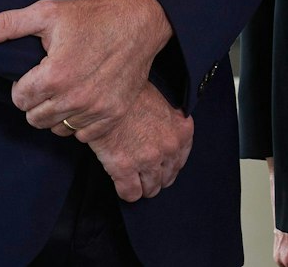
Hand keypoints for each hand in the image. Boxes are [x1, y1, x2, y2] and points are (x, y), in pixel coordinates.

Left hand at [0, 0, 172, 132]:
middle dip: (36, 101)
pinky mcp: (112, 116)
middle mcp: (75, 98)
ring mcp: (96, 110)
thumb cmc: (91, 16)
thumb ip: (5, 25)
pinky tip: (84, 97)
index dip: (23, 85)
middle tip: (49, 80)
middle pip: (35, 118)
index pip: (19, 99)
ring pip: (57, 128)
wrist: (139, 23)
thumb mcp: (46, 13)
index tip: (36, 72)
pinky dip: (79, 120)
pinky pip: (82, 134)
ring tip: (66, 88)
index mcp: (55, 75)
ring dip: (57, 113)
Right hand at [69, 82, 193, 199]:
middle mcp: (169, 148)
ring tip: (132, 178)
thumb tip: (164, 136)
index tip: (159, 165)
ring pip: (150, 189)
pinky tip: (121, 183)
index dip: (167, 165)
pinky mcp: (125, 168)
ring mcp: (148, 159)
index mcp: (182, 131)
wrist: (106, 92)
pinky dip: (126, 191)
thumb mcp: (161, 102)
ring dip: (142, 186)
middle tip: (143, 172)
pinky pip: (131, 193)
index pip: (180, 161)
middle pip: (167, 178)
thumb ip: (169, 122)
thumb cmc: (131, 94)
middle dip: (155, 177)